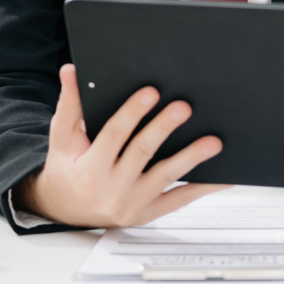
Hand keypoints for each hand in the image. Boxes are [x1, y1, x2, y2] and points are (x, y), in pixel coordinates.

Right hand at [17, 63, 227, 227]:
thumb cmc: (66, 168)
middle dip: (164, 128)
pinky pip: (179, 200)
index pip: (114, 135)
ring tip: (213, 142)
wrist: (64, 211)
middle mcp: (111, 190)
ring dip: (191, 158)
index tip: (151, 91)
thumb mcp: (62, 137)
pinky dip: (202, 188)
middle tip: (185, 107)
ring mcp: (132, 205)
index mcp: (90, 168)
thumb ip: (70, 103)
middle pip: (142, 153)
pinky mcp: (148, 213)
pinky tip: (221, 176)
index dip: (132, 112)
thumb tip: (71, 70)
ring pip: (165, 177)